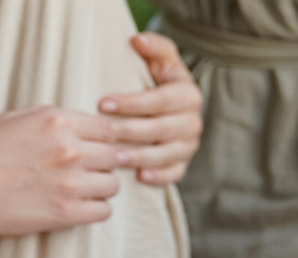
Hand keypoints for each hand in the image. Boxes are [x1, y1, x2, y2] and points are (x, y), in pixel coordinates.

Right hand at [0, 104, 131, 241]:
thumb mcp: (15, 118)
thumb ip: (55, 120)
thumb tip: (89, 126)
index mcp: (57, 121)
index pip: (107, 129)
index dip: (105, 140)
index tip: (97, 148)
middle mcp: (68, 149)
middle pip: (113, 157)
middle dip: (103, 164)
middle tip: (85, 171)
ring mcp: (70, 183)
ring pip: (112, 186)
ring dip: (100, 188)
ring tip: (79, 189)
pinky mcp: (67, 213)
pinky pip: (104, 211)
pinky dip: (95, 210)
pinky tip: (77, 206)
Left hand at [103, 32, 204, 186]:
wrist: (169, 102)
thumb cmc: (157, 76)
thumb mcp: (160, 56)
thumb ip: (154, 45)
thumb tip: (138, 41)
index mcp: (188, 94)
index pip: (160, 100)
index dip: (132, 103)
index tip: (103, 103)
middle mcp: (193, 121)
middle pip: (161, 129)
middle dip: (130, 131)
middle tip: (104, 133)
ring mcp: (189, 145)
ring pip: (166, 154)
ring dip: (141, 157)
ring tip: (116, 157)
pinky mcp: (183, 163)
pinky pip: (174, 173)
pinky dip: (159, 177)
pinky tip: (140, 176)